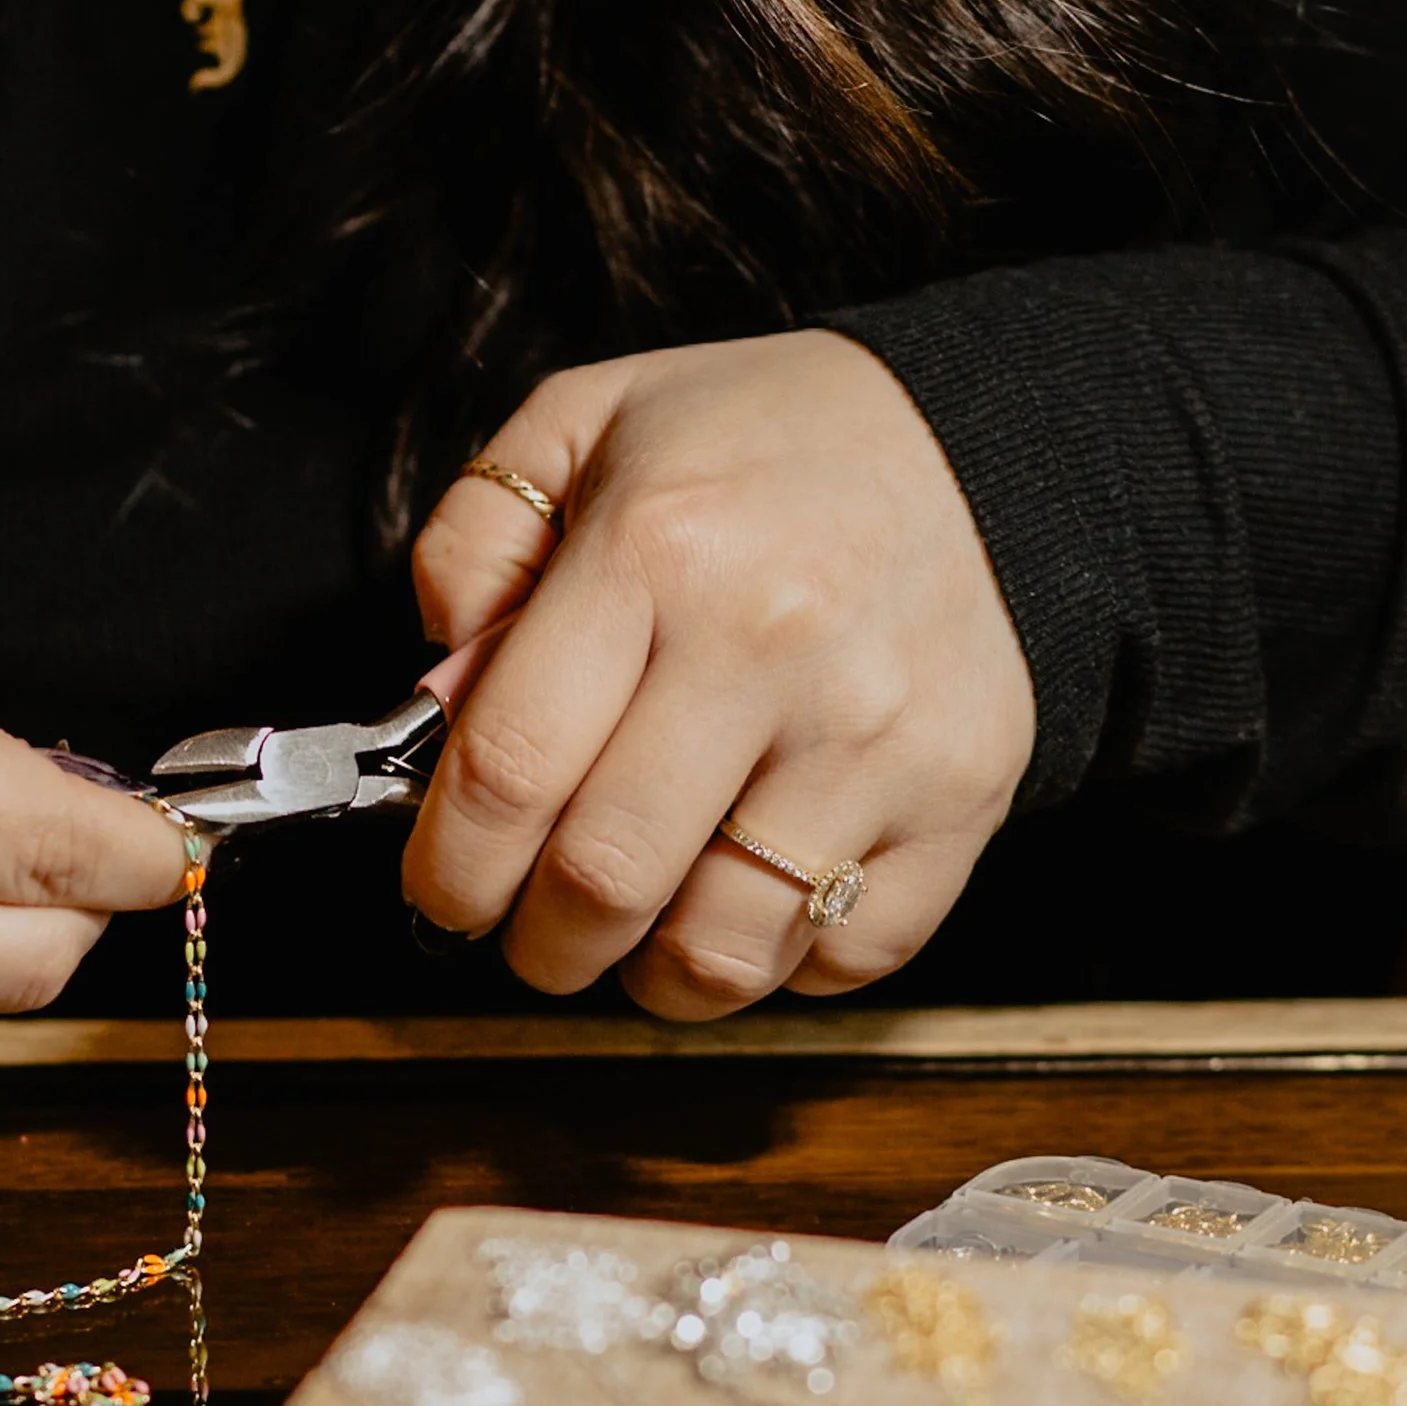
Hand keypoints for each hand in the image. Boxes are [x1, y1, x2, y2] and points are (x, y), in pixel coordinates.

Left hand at [405, 333, 1034, 1014]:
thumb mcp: (577, 428)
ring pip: (724, 949)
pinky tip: (752, 897)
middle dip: (537, 943)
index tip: (442, 893)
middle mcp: (776, 644)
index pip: (509, 768)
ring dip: (651, 977)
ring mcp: (882, 732)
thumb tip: (440, 702)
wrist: (966, 440)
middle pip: (605, 880)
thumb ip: (474, 548)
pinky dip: (779, 963)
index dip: (451, 866)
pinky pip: (845, 956)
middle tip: (528, 930)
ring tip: (638, 933)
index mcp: (658, 548)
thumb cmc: (751, 448)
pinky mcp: (966, 794)